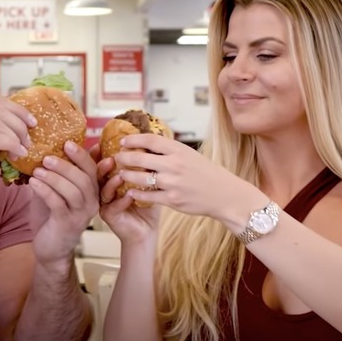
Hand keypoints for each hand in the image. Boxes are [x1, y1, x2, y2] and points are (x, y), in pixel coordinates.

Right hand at [0, 97, 34, 195]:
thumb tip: (3, 127)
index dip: (17, 109)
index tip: (30, 121)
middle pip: (3, 110)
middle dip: (22, 123)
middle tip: (30, 137)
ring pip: (3, 125)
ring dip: (18, 138)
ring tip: (22, 150)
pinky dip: (13, 146)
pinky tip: (16, 155)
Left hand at [29, 141, 99, 264]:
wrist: (49, 248)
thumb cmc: (52, 216)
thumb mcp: (55, 190)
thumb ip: (58, 173)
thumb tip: (49, 148)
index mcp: (91, 191)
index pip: (92, 169)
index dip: (82, 155)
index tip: (67, 143)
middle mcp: (91, 202)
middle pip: (85, 179)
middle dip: (66, 165)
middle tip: (47, 156)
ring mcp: (81, 215)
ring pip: (74, 192)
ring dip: (55, 178)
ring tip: (37, 170)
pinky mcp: (67, 225)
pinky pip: (58, 204)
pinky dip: (45, 191)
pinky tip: (33, 183)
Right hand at [97, 154, 159, 243]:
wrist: (146, 230)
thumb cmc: (146, 205)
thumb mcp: (146, 182)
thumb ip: (144, 166)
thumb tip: (151, 145)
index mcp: (109, 178)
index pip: (101, 163)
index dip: (101, 154)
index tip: (104, 144)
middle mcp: (103, 189)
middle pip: (97, 175)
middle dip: (102, 166)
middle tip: (111, 159)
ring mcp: (104, 203)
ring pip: (103, 190)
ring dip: (111, 182)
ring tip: (120, 176)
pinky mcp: (108, 216)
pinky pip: (112, 206)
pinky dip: (121, 200)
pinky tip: (130, 195)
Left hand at [113, 134, 240, 217]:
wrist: (224, 194)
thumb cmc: (206, 173)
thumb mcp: (190, 155)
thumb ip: (170, 150)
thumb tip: (148, 143)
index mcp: (179, 150)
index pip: (150, 141)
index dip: (133, 140)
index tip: (123, 141)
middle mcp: (174, 165)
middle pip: (141, 158)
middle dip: (125, 158)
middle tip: (117, 158)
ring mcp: (173, 183)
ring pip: (141, 178)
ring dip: (128, 175)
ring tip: (122, 174)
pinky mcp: (172, 200)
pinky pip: (148, 196)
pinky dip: (136, 194)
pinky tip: (131, 192)